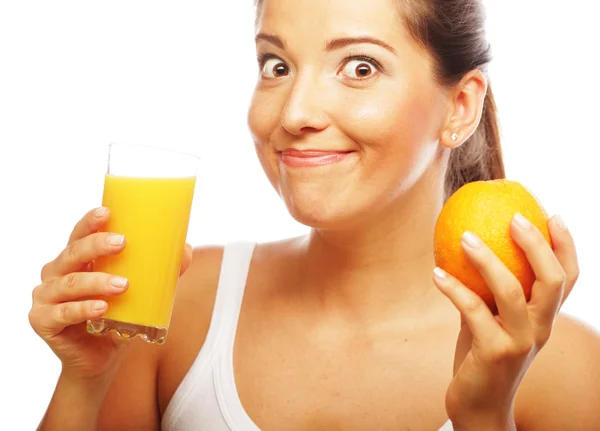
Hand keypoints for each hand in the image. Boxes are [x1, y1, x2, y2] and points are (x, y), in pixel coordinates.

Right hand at [29, 207, 193, 382]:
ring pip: (69, 283)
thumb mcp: (140, 292)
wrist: (101, 359)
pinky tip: (101, 309)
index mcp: (75, 260)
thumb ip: (160, 272)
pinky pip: (62, 313)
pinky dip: (82, 309)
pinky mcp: (42, 321)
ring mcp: (45, 297)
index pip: (79, 234)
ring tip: (123, 285)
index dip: (90, 221)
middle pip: (72, 253)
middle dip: (96, 245)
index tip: (107, 211)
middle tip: (122, 242)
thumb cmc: (118, 317)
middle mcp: (56, 273)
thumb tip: (185, 249)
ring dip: (96, 281)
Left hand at [432, 214, 578, 429]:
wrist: (479, 406)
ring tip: (463, 237)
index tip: (554, 214)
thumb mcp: (491, 319)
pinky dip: (453, 288)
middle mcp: (540, 329)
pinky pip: (472, 310)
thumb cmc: (482, 355)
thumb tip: (469, 248)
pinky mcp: (494, 353)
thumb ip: (487, 291)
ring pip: (511, 291)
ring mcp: (520, 342)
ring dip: (486, 260)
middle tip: (513, 217)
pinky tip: (436, 273)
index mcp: (544, 318)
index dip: (566, 246)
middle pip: (552, 279)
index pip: (568, 278)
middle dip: (537, 244)